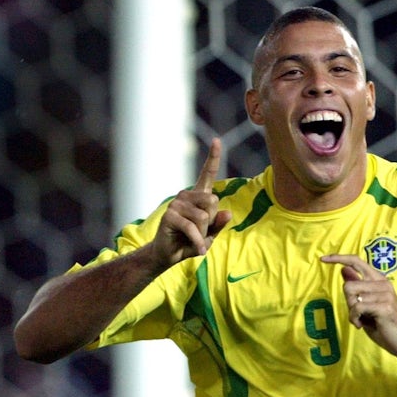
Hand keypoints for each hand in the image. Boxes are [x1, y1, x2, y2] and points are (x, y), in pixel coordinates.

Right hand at [151, 137, 231, 268]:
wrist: (169, 255)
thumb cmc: (190, 242)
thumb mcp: (210, 235)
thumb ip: (219, 224)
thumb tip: (228, 213)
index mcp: (198, 197)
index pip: (207, 174)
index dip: (213, 157)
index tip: (217, 140)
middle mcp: (186, 196)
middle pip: (213, 203)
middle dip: (211, 222)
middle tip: (200, 232)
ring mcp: (176, 204)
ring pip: (204, 217)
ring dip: (203, 234)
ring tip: (193, 239)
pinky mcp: (170, 215)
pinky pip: (193, 228)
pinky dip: (198, 242)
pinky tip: (197, 251)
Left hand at [321, 254, 396, 358]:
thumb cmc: (384, 324)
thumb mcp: (366, 304)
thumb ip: (357, 287)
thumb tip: (343, 270)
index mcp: (379, 280)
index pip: (356, 261)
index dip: (338, 258)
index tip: (323, 259)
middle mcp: (383, 283)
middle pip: (348, 285)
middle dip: (348, 303)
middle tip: (359, 314)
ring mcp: (385, 293)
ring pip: (352, 297)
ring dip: (353, 313)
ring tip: (364, 320)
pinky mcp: (384, 306)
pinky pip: (357, 308)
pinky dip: (355, 319)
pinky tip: (363, 325)